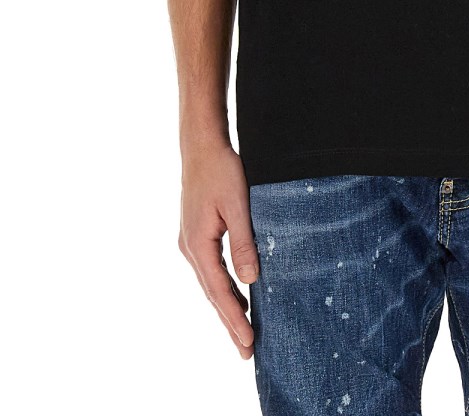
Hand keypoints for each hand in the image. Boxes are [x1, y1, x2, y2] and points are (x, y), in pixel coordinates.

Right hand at [178, 141, 259, 359]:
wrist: (202, 146)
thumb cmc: (221, 171)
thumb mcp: (237, 206)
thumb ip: (244, 243)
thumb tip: (250, 281)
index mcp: (198, 245)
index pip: (219, 291)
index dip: (234, 318)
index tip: (248, 342)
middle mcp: (190, 249)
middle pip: (213, 294)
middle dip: (230, 322)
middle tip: (246, 351)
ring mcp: (191, 242)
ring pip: (211, 283)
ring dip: (227, 307)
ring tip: (243, 332)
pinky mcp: (197, 235)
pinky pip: (212, 269)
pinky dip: (224, 287)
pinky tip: (236, 295)